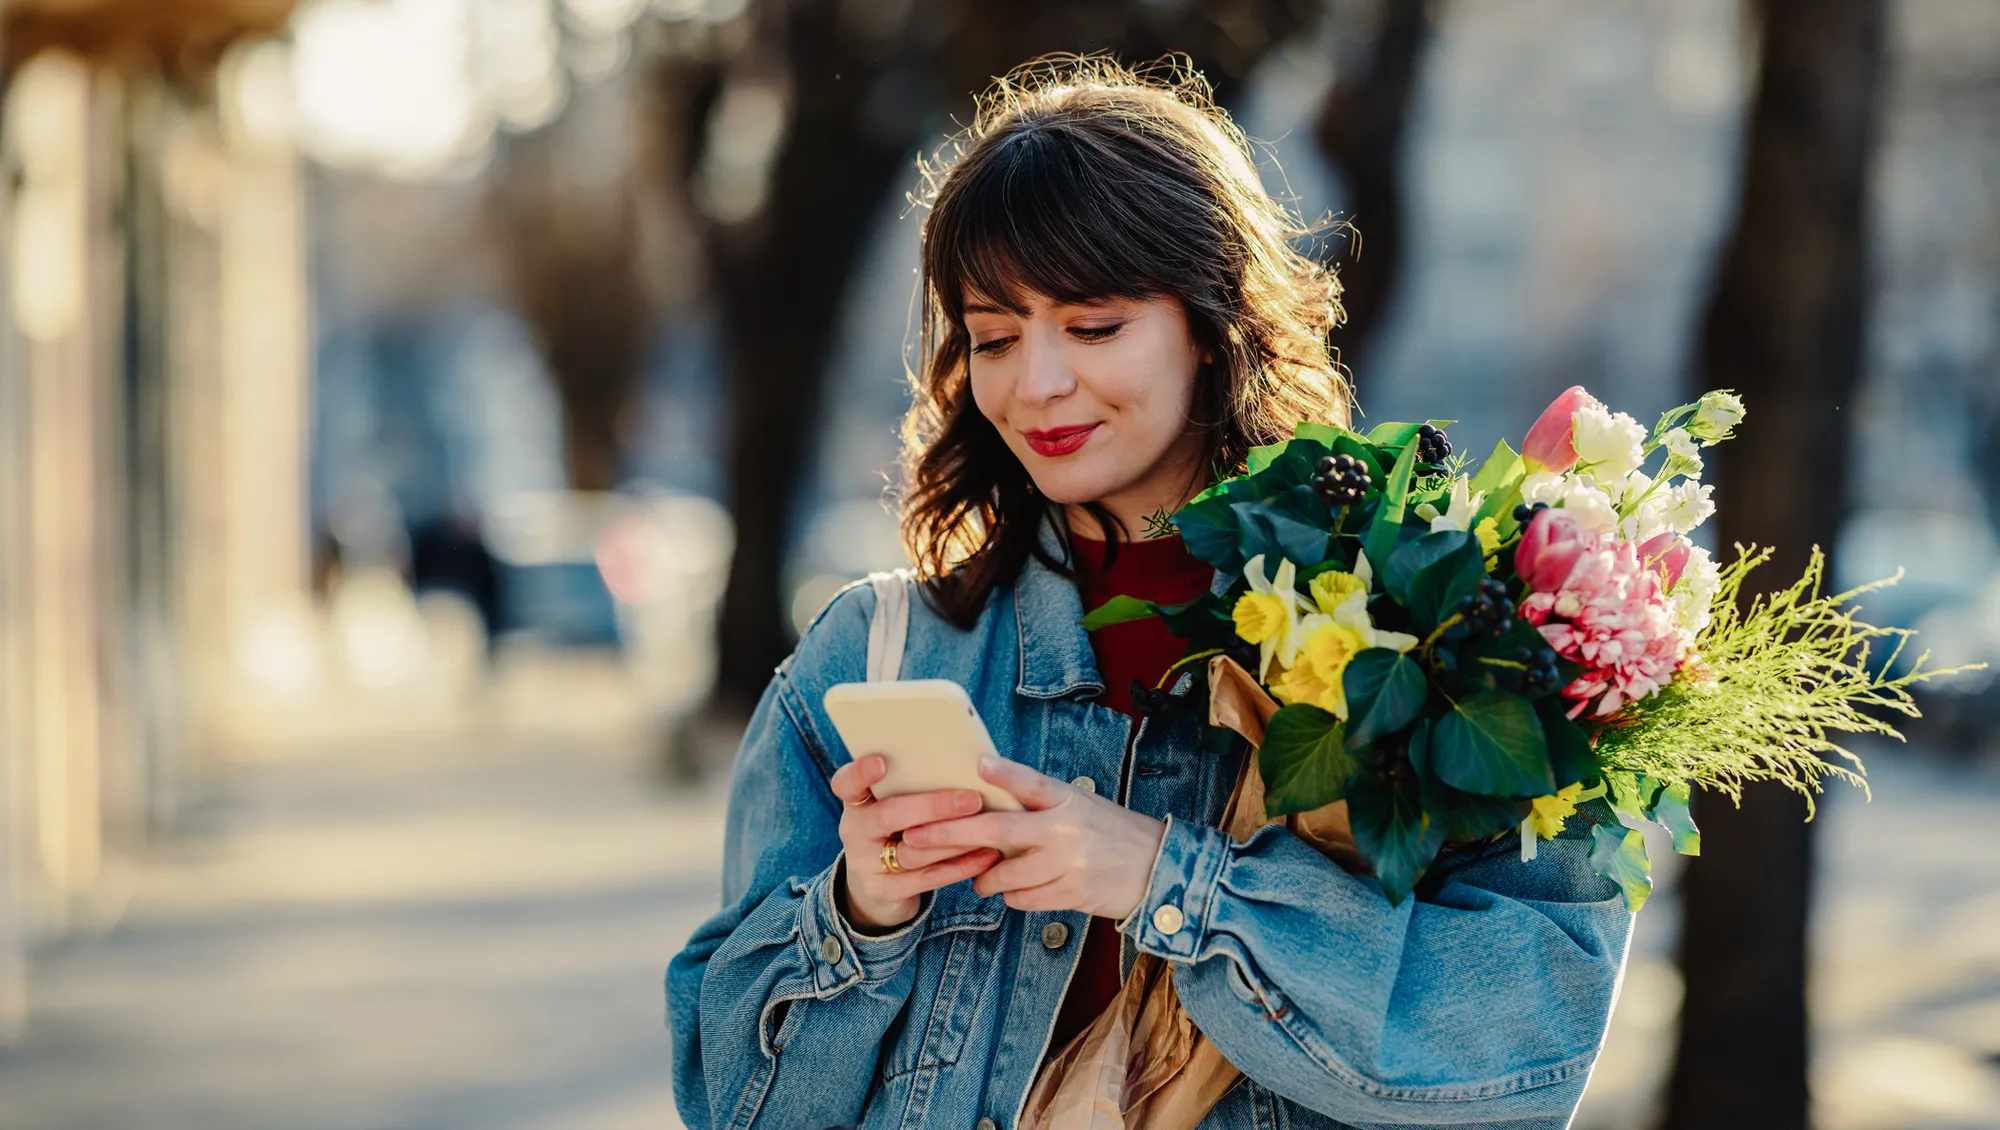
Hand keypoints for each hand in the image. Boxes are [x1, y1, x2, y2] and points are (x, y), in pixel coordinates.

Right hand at [828, 754, 1003, 932]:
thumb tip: (970, 766)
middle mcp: (855, 831)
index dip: (860, 772)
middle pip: (890, 815)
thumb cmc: (895, 834)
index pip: (846, 783)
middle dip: (934, 807)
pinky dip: (960, 867)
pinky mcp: (884, 891)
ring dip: (954, 839)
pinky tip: (986, 855)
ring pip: (913, 850)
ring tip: (987, 827)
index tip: (881, 762)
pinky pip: (927, 878)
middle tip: (972, 800)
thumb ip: (914, 790)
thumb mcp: (892, 810)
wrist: (876, 889)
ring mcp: (865, 864)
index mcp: (857, 803)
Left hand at [900, 756, 1167, 919]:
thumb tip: (986, 787)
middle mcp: (1065, 828)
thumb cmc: (1106, 830)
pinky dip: (1010, 896)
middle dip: (950, 834)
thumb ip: (1038, 800)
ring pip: (1003, 874)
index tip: (978, 764)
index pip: (1032, 782)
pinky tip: (1012, 890)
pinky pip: (1022, 899)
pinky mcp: (1070, 894)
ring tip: (978, 876)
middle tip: (915, 838)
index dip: (1004, 773)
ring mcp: (1067, 863)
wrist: (1154, 867)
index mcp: (1067, 798)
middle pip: (997, 829)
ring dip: (983, 878)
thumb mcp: (1078, 803)